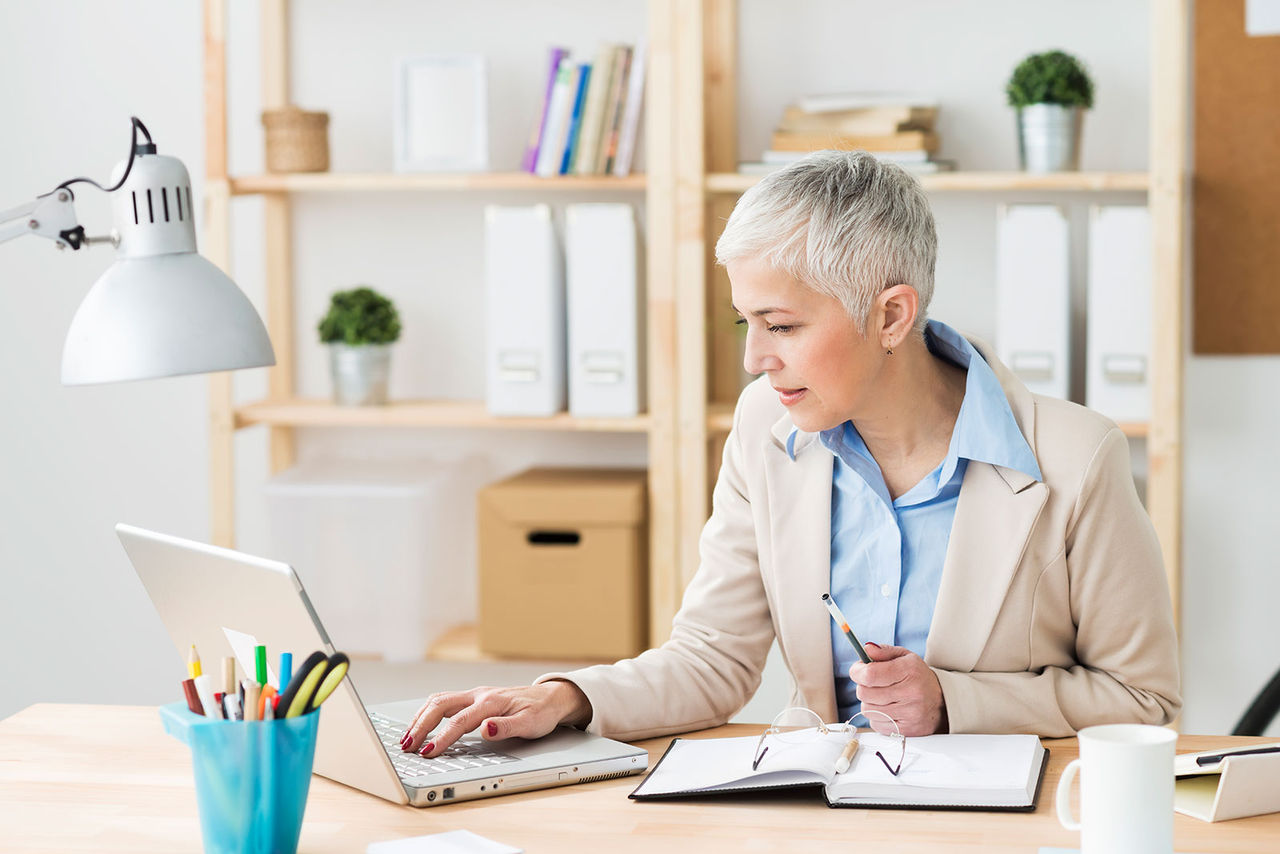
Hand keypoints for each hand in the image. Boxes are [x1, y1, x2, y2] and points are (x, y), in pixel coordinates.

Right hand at [399, 680, 591, 757]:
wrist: (551, 697)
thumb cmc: (541, 712)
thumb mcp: (531, 724)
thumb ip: (507, 727)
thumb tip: (485, 729)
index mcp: (491, 702)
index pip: (460, 721)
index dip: (442, 738)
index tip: (428, 753)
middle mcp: (479, 695)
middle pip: (440, 705)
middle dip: (420, 726)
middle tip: (406, 747)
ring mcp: (474, 694)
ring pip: (439, 700)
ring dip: (420, 718)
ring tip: (406, 737)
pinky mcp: (473, 697)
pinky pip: (444, 701)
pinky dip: (428, 712)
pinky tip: (421, 723)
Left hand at [848, 642, 946, 735]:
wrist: (942, 702)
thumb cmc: (918, 677)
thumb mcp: (904, 657)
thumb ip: (883, 651)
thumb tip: (866, 649)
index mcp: (909, 670)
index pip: (870, 674)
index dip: (857, 672)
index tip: (857, 670)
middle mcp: (911, 693)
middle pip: (864, 693)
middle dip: (863, 686)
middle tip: (872, 684)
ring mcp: (909, 714)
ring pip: (867, 710)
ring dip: (869, 703)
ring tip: (883, 697)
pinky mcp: (906, 731)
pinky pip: (875, 724)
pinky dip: (877, 716)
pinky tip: (889, 710)